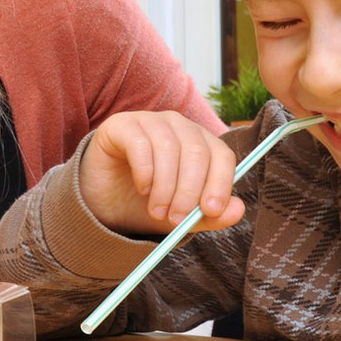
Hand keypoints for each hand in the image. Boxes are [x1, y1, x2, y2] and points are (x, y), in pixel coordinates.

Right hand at [80, 110, 243, 235]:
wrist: (103, 202)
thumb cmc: (145, 204)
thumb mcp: (181, 217)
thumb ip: (208, 215)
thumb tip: (238, 210)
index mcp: (200, 144)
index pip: (222, 155)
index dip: (220, 182)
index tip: (209, 210)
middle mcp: (179, 126)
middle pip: (197, 151)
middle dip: (189, 190)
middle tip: (177, 219)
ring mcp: (151, 121)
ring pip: (169, 148)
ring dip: (166, 186)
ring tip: (157, 210)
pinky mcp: (123, 124)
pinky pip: (141, 143)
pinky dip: (145, 172)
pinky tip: (142, 188)